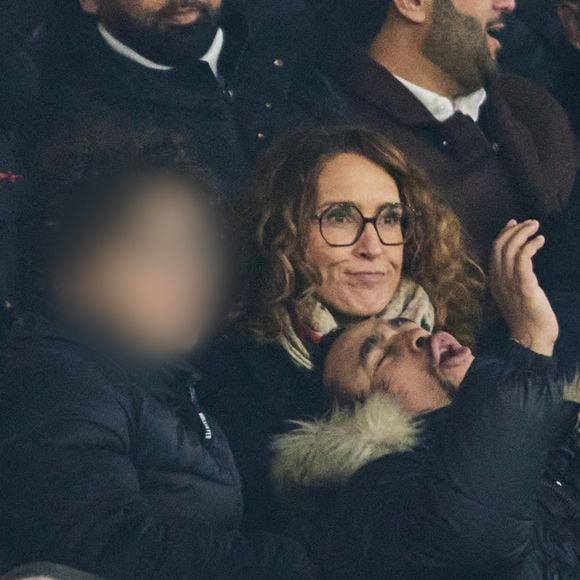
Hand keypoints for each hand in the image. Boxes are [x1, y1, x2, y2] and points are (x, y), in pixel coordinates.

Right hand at [489, 220, 558, 355]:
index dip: (502, 234)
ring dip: (523, 234)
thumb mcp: (513, 295)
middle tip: (530, 222)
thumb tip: (519, 262)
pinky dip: (530, 246)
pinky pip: (523, 259)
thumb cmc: (527, 318)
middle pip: (500, 246)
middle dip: (514, 230)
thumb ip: (512, 279)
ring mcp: (509, 283)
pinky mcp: (524, 287)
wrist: (531, 338)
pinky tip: (540, 240)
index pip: (493, 251)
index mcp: (494, 281)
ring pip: (510, 249)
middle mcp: (498, 280)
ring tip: (536, 227)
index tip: (514, 223)